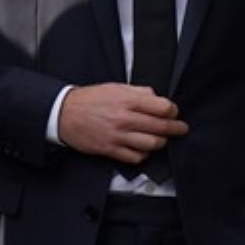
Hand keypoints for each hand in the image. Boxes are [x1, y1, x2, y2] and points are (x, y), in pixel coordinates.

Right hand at [57, 83, 186, 162]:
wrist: (64, 114)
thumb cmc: (89, 100)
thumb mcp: (114, 87)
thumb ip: (137, 92)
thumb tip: (156, 97)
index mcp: (127, 100)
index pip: (163, 107)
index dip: (172, 110)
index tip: (172, 112)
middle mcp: (124, 119)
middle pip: (161, 127)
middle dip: (175, 128)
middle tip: (180, 128)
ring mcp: (118, 136)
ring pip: (152, 144)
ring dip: (160, 142)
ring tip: (160, 138)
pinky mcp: (111, 150)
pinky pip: (136, 157)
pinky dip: (143, 154)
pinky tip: (142, 147)